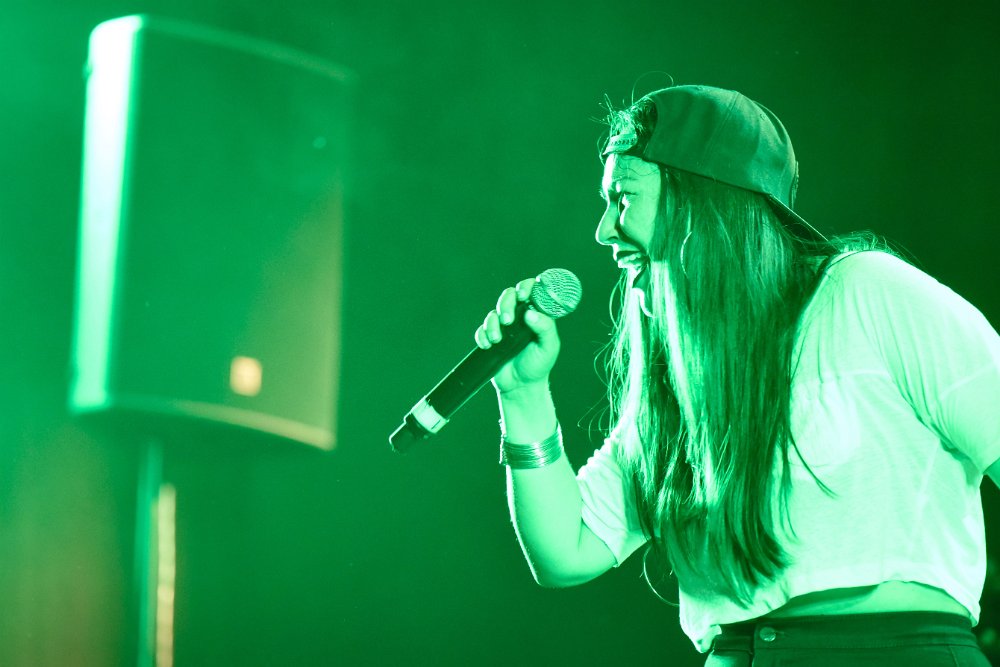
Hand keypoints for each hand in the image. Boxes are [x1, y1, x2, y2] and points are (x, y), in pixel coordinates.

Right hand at [474, 277, 560, 394]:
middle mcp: (520, 317)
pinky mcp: (491, 337)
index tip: (524, 296)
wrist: (521, 386)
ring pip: (494, 312)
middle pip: (509, 296)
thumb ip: (545, 329)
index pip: (532, 291)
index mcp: (537, 314)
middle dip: (506, 304)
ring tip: (497, 340)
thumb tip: (531, 313)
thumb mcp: (548, 347)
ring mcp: (504, 327)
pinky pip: (482, 329)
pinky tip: (488, 346)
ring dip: (492, 323)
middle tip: (508, 320)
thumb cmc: (539, 365)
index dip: (527, 287)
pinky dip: (482, 335)